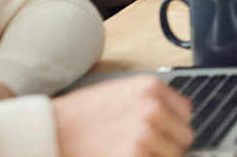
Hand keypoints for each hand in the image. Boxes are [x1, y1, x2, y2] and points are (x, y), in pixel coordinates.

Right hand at [54, 74, 192, 156]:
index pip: (186, 113)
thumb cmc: (83, 114)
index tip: (161, 133)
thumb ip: (152, 100)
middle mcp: (153, 108)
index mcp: (151, 88)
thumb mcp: (123, 92)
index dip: (172, 126)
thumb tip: (180, 113)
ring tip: (131, 153)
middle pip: (184, 137)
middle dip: (167, 146)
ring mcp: (145, 135)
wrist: (51, 131)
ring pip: (173, 156)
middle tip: (143, 148)